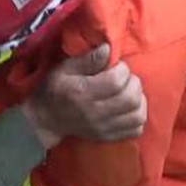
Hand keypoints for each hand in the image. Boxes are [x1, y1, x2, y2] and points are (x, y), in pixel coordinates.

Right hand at [22, 45, 146, 148]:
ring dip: (138, 100)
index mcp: (83, 93)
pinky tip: (129, 108)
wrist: (46, 120)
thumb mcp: (64, 68)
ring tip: (128, 92)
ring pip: (137, 115)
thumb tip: (108, 48)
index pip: (116, 82)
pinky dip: (137, 116)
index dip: (123, 70)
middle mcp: (95, 113)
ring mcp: (103, 128)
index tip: (117, 66)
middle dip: (133, 83)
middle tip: (125, 78)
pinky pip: (135, 129)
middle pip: (130, 98)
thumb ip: (88, 59)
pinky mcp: (108, 137)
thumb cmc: (55, 89)